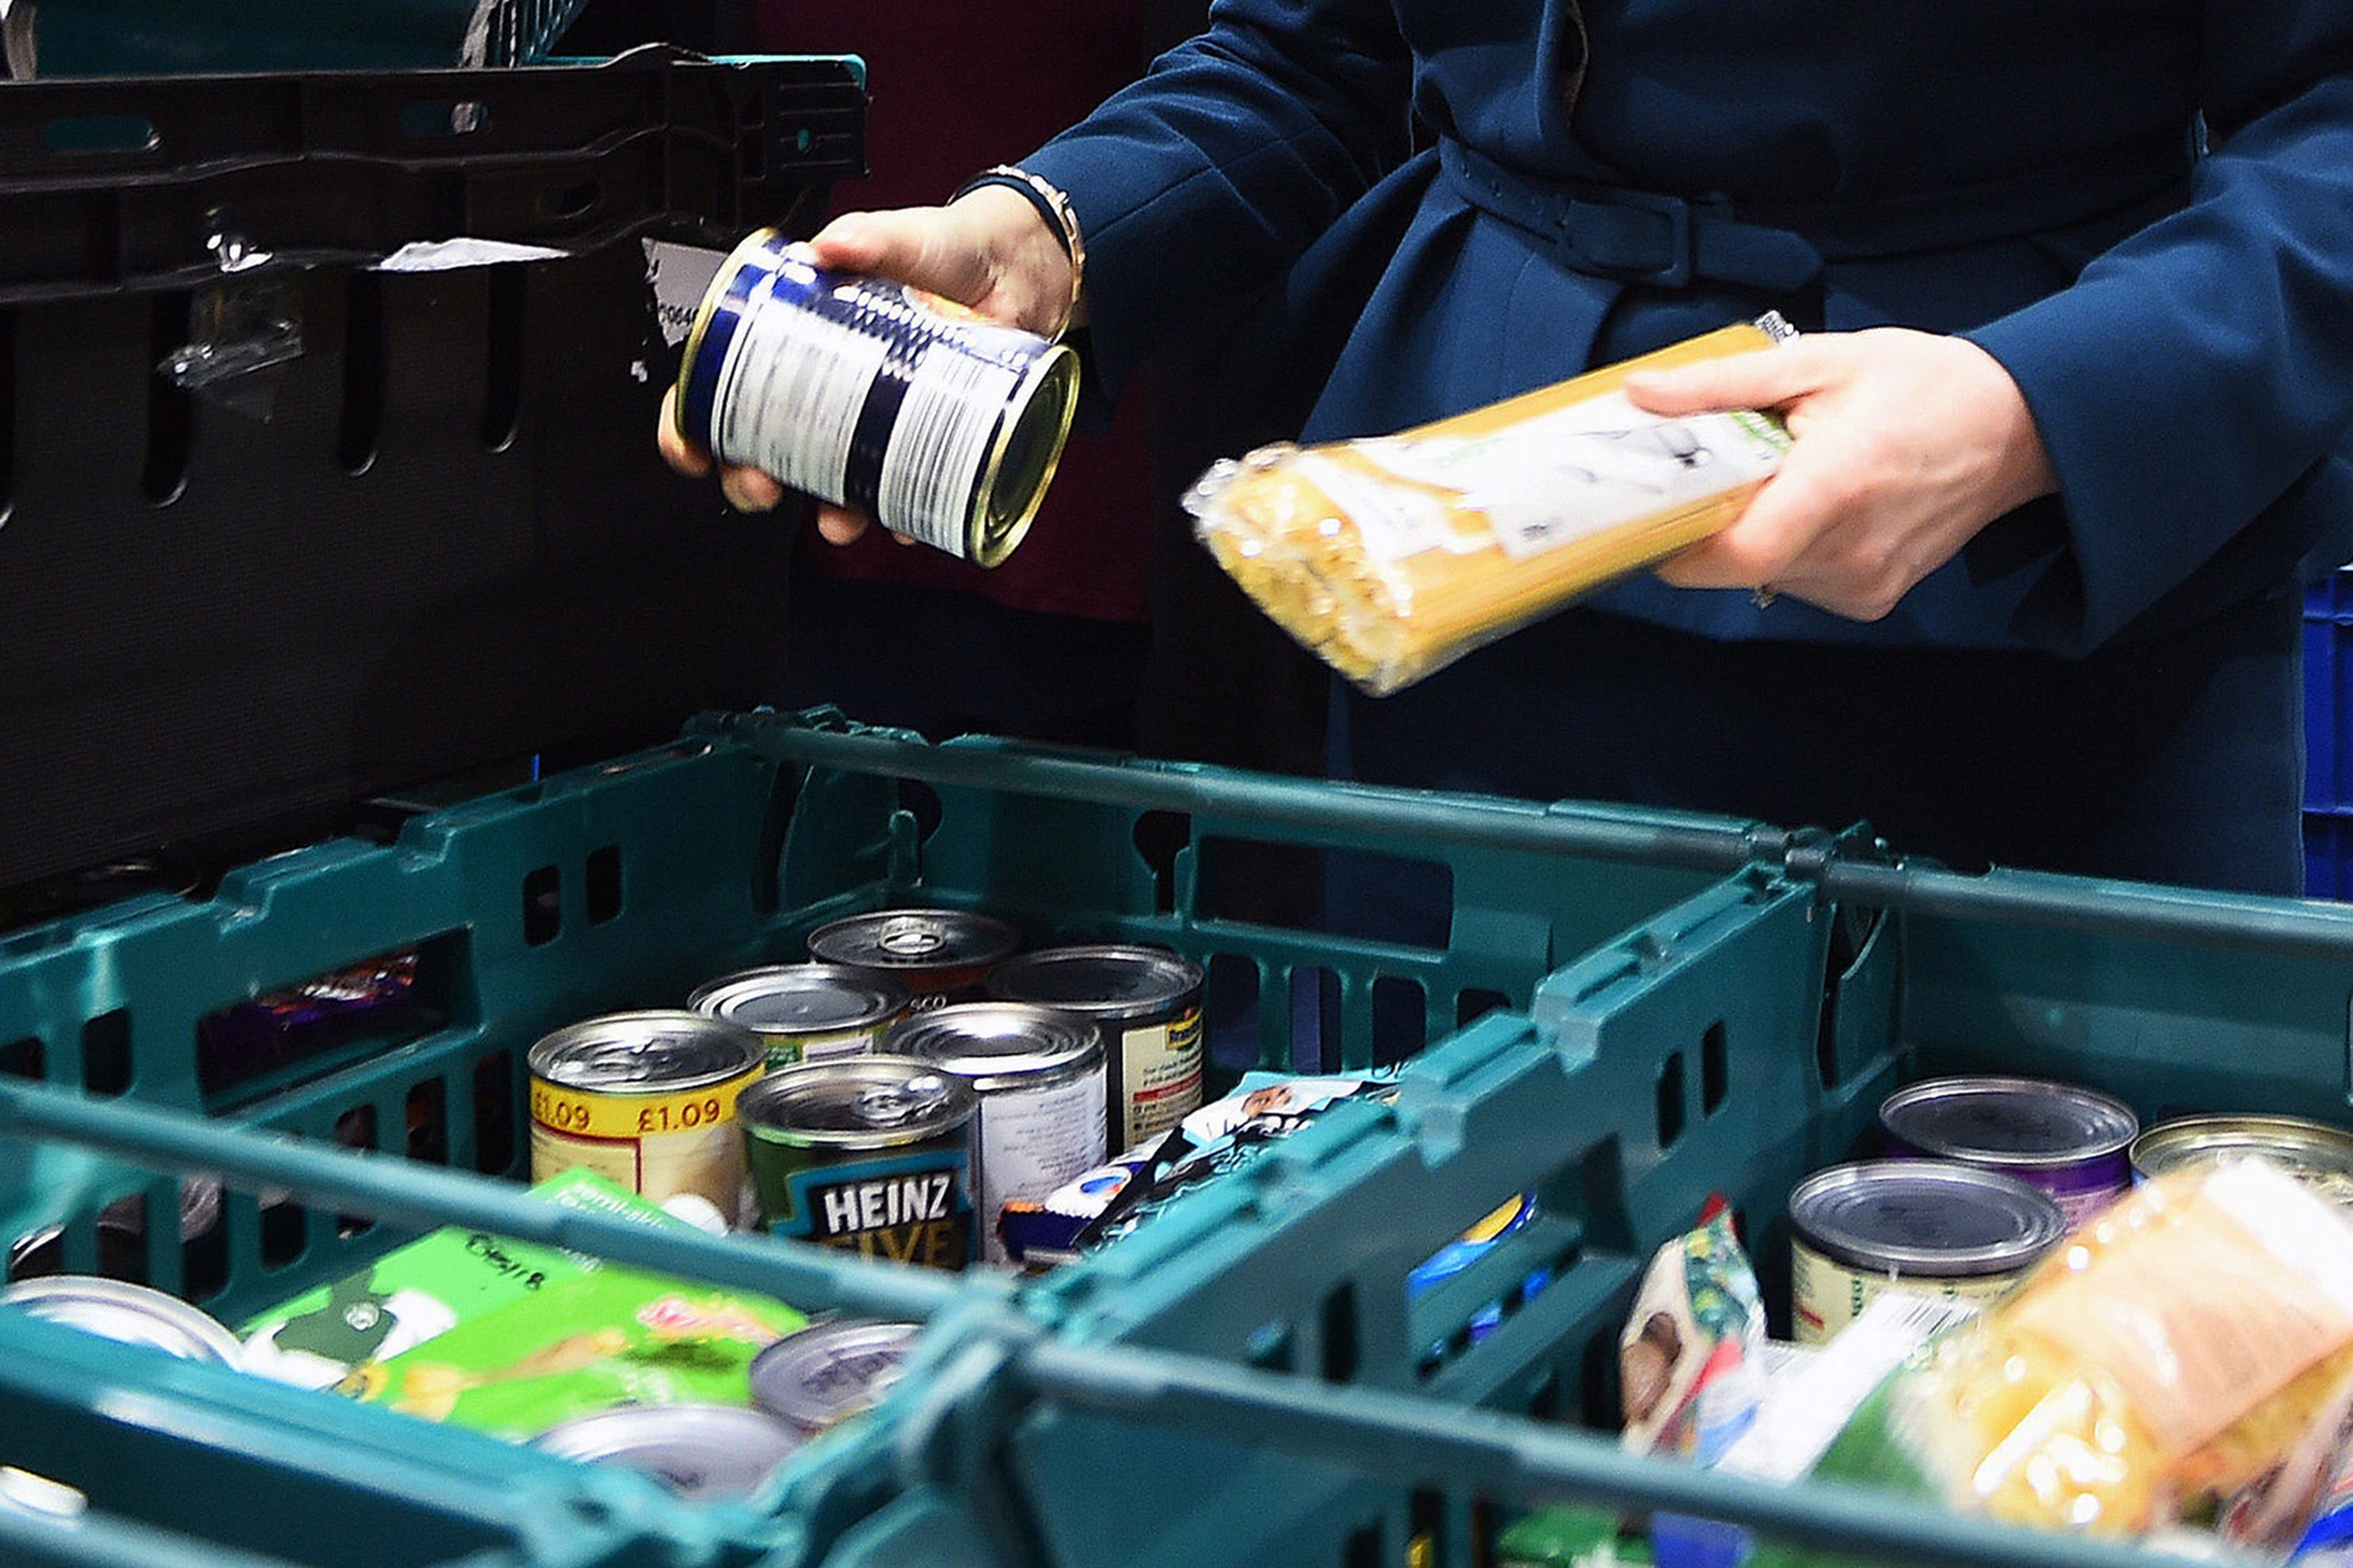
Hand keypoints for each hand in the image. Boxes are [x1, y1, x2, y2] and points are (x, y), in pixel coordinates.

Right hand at [656, 185, 1080, 546]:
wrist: (1022, 271)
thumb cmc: (949, 251)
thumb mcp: (906, 236)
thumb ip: (870, 236)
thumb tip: (831, 246)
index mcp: (801, 335)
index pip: (724, 383)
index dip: (692, 421)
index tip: (689, 445)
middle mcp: (830, 385)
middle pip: (765, 446)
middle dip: (750, 479)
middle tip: (759, 484)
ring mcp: (876, 418)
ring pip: (830, 481)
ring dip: (826, 512)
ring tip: (836, 518)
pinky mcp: (925, 439)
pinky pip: (905, 491)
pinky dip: (903, 515)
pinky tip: (906, 522)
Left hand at [1626, 328, 2058, 620]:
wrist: (2017, 426)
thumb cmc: (1923, 385)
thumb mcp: (1819, 362)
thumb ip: (1722, 384)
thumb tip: (1641, 392)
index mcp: (1838, 486)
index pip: (1735, 552)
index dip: (1679, 541)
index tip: (1652, 509)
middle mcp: (1853, 550)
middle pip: (1736, 566)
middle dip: (1709, 525)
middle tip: (1716, 475)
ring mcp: (1865, 583)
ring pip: (1761, 578)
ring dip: (1749, 534)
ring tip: (1783, 479)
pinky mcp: (1872, 599)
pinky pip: (1795, 583)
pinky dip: (1785, 548)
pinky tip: (1815, 506)